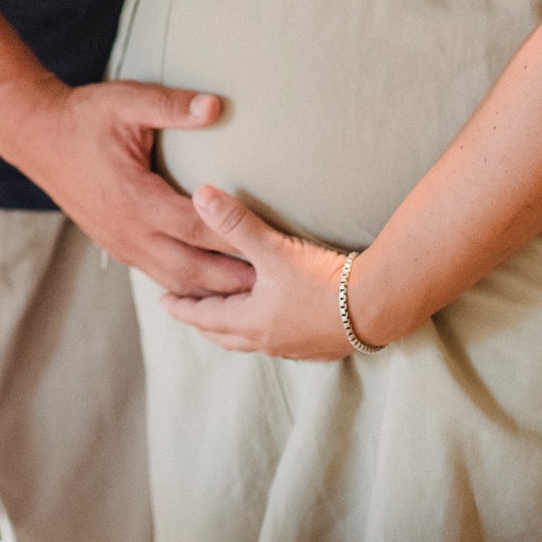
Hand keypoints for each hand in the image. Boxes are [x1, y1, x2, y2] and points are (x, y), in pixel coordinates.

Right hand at [13, 82, 255, 297]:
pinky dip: (187, 287)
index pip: (197, 228)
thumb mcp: (128, 102)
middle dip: (232, 281)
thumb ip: (172, 106)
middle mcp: (130, 231)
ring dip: (211, 292)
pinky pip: (158, 275)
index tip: (270, 244)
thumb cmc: (85, 117)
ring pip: (174, 282)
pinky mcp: (116, 246)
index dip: (234, 238)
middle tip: (274, 286)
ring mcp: (122, 244)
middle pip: (191, 270)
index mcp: (136, 199)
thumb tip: (216, 105)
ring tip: (250, 296)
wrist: (38, 138)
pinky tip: (210, 288)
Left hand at [158, 186, 355, 358]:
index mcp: (251, 322)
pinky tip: (274, 321)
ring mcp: (297, 346)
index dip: (183, 308)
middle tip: (187, 312)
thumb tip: (199, 194)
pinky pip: (280, 342)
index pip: (206, 317)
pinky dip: (264, 331)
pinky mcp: (321, 345)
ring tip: (226, 317)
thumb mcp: (273, 248)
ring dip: (233, 329)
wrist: (377, 306)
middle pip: (225, 335)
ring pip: (253, 341)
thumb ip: (235, 222)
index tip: (164, 302)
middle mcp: (270, 340)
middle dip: (204, 322)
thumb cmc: (322, 281)